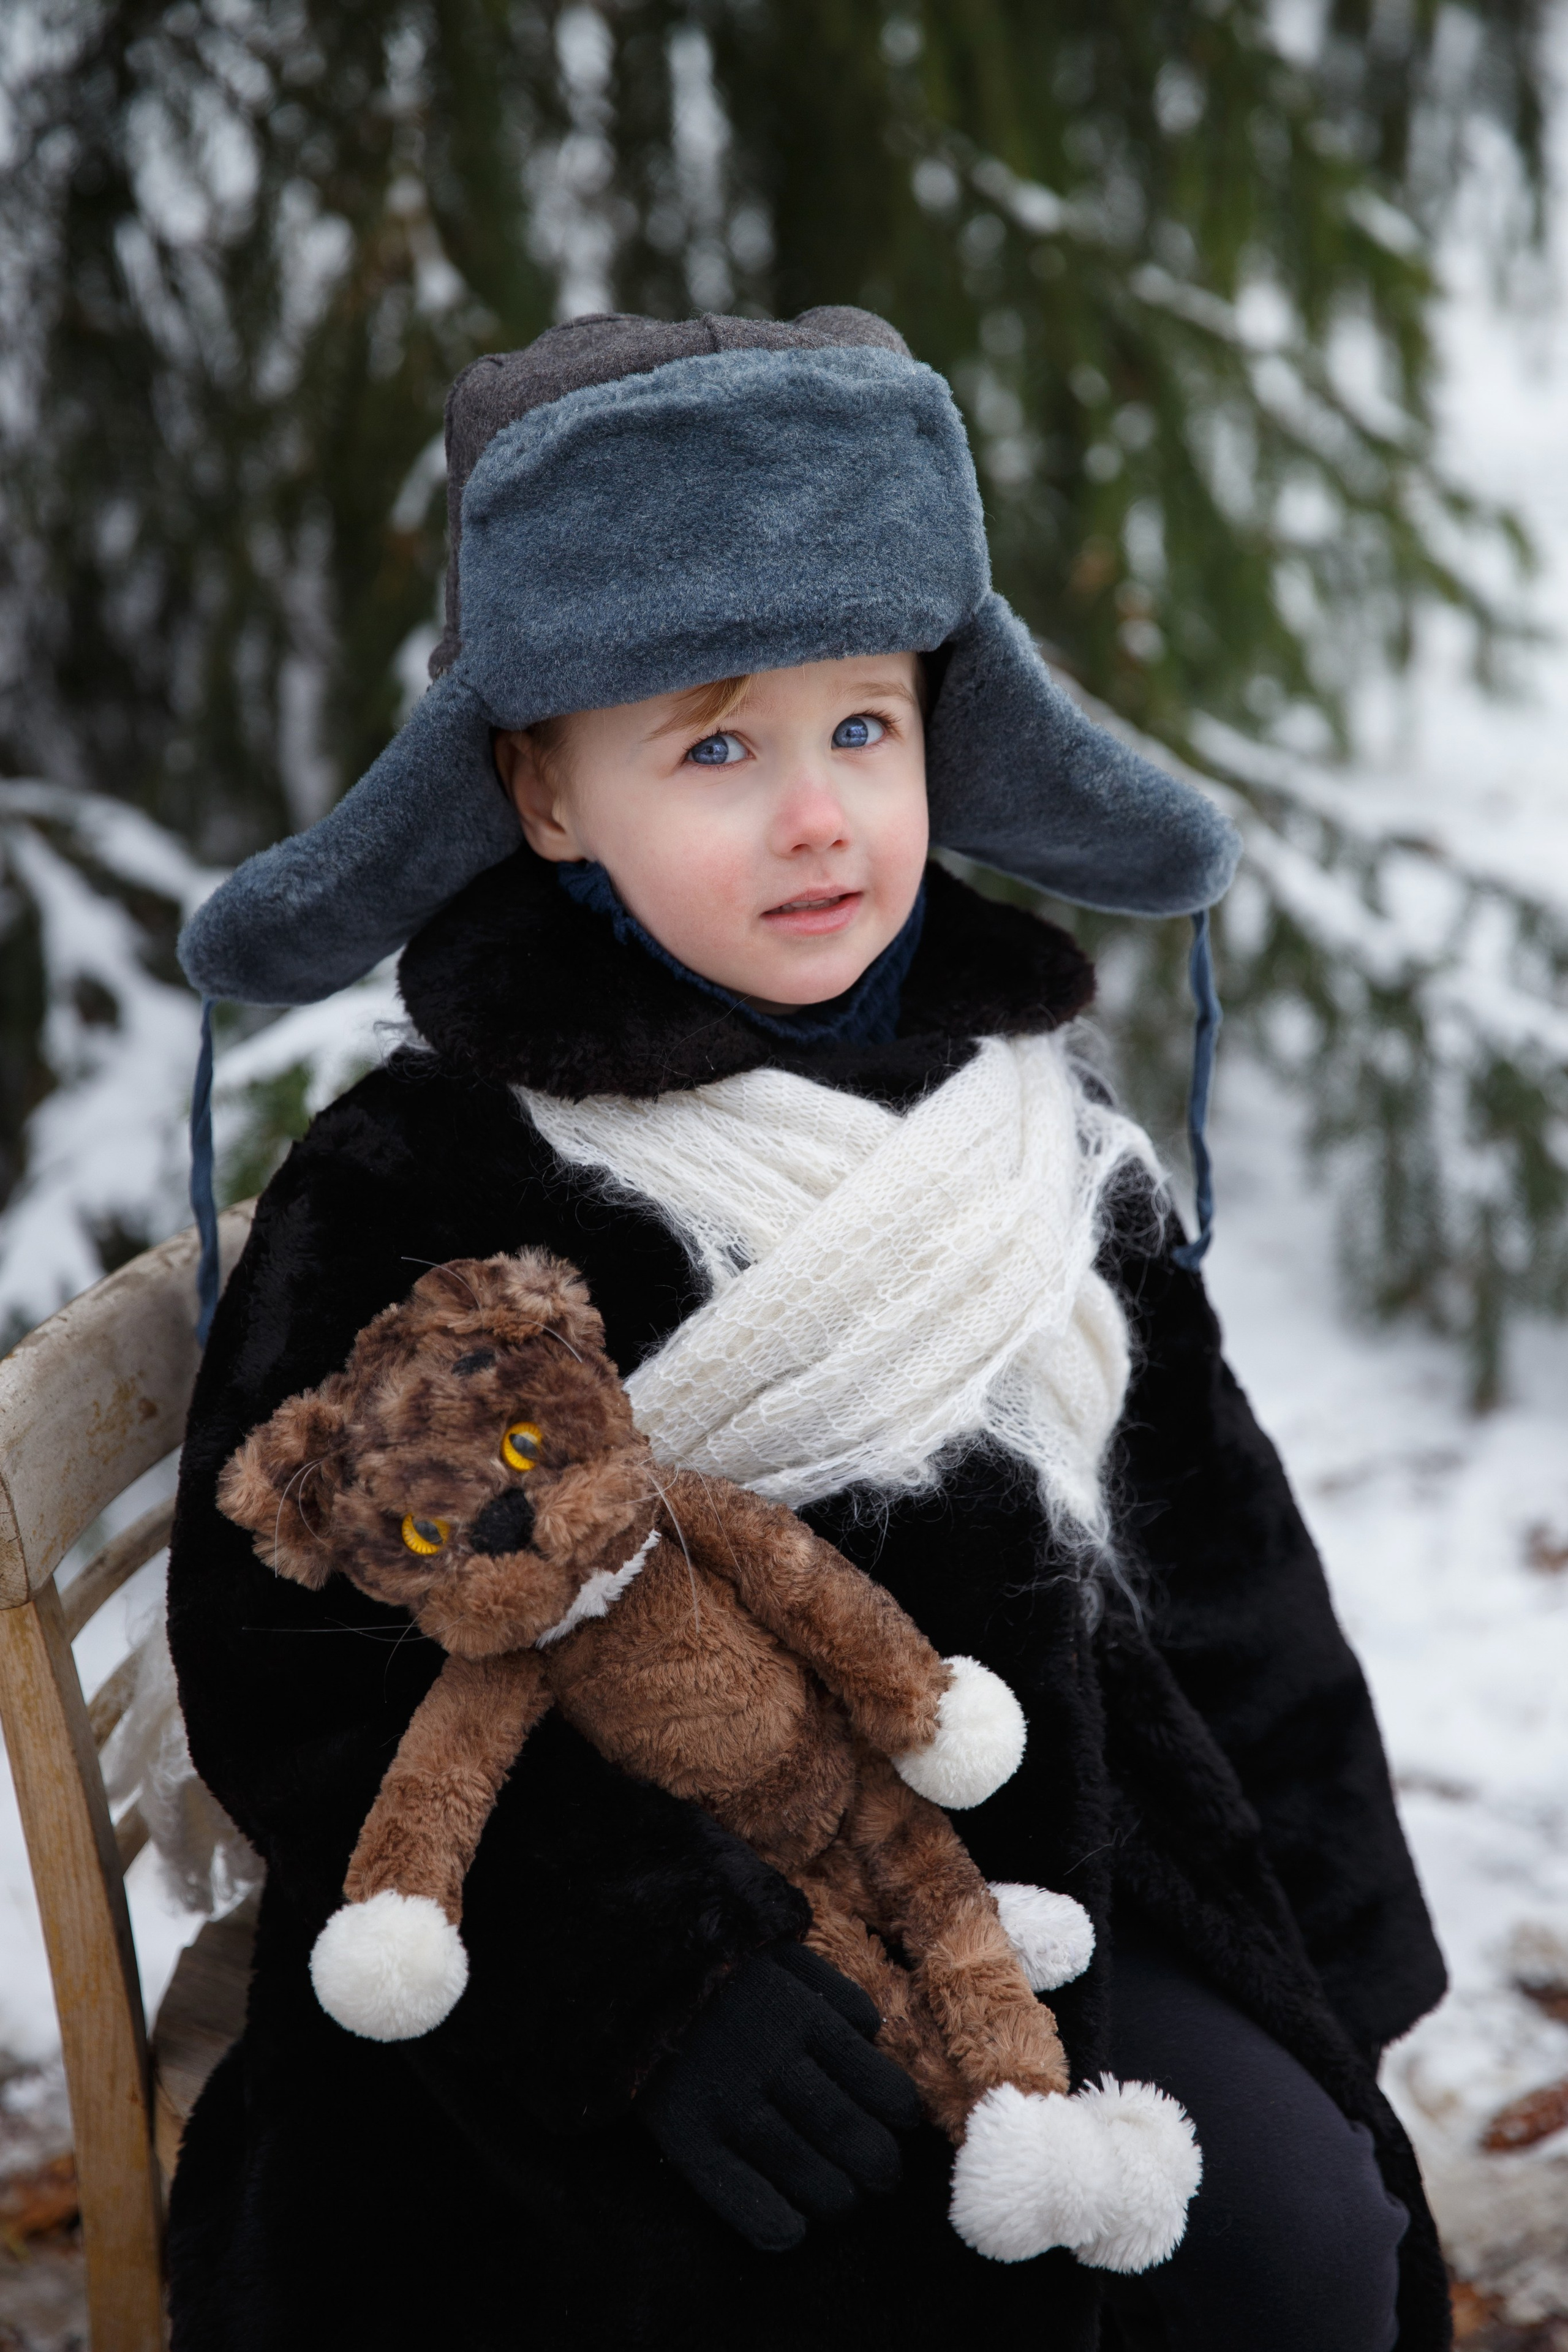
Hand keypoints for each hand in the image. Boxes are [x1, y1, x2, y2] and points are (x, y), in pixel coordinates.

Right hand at [639, 1943, 921, 2250]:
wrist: (636, 1977)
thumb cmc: (723, 1972)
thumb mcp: (785, 1957)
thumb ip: (834, 1991)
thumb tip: (873, 2033)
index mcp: (802, 2016)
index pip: (872, 2077)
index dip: (898, 2110)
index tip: (904, 2123)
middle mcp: (770, 2061)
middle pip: (841, 2127)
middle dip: (877, 2163)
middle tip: (885, 2177)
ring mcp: (727, 2101)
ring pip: (798, 2164)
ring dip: (835, 2194)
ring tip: (845, 2199)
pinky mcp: (687, 2134)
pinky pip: (735, 2191)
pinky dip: (770, 2221)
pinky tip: (793, 2230)